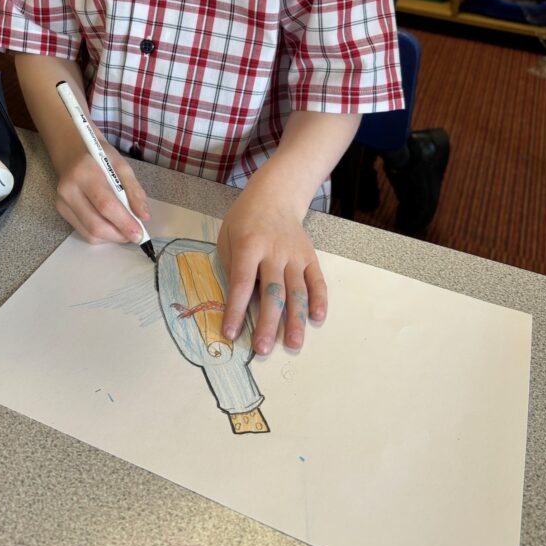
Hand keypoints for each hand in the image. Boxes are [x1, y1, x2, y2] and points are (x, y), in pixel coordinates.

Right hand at [54, 136, 150, 247]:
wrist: (73, 151)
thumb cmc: (99, 157)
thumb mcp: (122, 166)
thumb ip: (134, 191)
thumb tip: (144, 217)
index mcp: (84, 173)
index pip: (105, 205)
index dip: (124, 222)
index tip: (140, 233)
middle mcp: (69, 189)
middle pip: (95, 224)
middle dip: (119, 234)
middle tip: (135, 236)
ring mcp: (62, 202)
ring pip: (89, 233)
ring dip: (111, 237)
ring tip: (125, 230)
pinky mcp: (61, 210)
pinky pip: (83, 231)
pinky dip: (101, 234)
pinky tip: (111, 226)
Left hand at [216, 177, 326, 355]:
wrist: (274, 195)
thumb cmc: (244, 220)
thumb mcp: (226, 237)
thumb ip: (232, 268)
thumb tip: (239, 303)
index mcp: (249, 245)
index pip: (242, 283)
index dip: (236, 310)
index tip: (230, 333)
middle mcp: (274, 251)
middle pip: (273, 292)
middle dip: (268, 323)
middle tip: (263, 349)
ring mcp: (295, 254)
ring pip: (297, 291)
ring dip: (296, 320)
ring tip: (293, 343)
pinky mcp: (310, 256)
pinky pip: (317, 281)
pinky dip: (319, 300)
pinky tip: (317, 318)